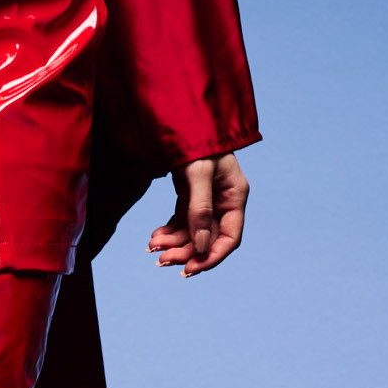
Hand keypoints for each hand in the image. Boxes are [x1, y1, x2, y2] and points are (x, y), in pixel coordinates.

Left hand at [147, 152, 247, 277]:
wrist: (180, 117)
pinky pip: (181, 220)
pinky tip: (155, 237)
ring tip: (152, 248)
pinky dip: (169, 231)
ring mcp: (206, 198)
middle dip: (185, 251)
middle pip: (208, 238)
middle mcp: (223, 200)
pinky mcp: (190, 194)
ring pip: (192, 231)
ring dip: (174, 243)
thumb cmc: (195, 141)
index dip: (211, 256)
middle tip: (161, 260)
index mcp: (234, 196)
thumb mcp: (198, 174)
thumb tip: (201, 246)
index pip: (229, 237)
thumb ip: (200, 209)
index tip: (189, 269)